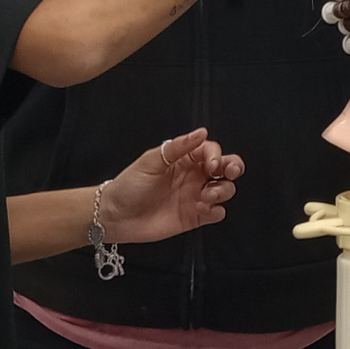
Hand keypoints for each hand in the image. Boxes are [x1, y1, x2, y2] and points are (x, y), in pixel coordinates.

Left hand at [101, 128, 243, 243]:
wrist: (116, 216)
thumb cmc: (130, 184)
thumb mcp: (151, 160)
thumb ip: (178, 147)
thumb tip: (202, 132)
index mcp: (184, 158)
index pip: (211, 150)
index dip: (216, 155)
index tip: (212, 164)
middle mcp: (194, 175)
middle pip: (225, 168)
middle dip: (233, 167)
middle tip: (229, 172)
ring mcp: (195, 196)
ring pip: (224, 189)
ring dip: (223, 190)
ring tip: (206, 196)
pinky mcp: (195, 216)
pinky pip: (216, 213)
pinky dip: (217, 210)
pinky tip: (203, 209)